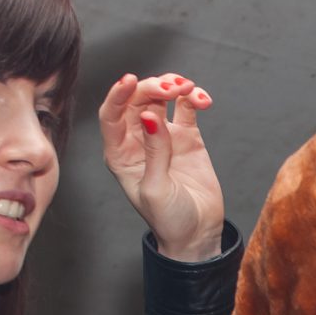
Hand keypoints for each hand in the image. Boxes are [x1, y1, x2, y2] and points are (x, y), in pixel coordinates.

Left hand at [98, 71, 223, 261]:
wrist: (197, 234)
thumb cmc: (169, 220)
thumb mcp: (156, 189)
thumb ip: (154, 151)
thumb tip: (151, 115)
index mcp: (120, 153)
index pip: (112, 115)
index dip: (118, 94)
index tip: (130, 80)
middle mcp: (138, 140)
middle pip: (137, 100)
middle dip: (152, 87)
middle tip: (172, 88)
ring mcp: (163, 135)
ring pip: (161, 98)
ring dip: (172, 86)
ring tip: (188, 89)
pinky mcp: (187, 136)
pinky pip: (187, 108)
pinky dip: (194, 98)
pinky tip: (203, 100)